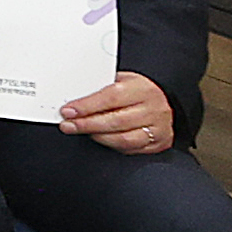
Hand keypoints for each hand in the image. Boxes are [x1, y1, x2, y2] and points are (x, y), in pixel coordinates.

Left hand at [61, 68, 177, 153]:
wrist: (162, 103)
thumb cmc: (138, 92)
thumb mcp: (122, 81)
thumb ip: (102, 89)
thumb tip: (74, 99)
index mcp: (143, 89)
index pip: (112, 97)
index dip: (87, 106)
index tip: (68, 111)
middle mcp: (154, 109)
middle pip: (116, 121)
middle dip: (87, 125)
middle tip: (68, 126)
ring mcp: (158, 128)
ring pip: (124, 139)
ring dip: (98, 137)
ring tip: (83, 132)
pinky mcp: (158, 143)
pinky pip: (130, 149)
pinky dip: (111, 145)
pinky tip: (101, 138)